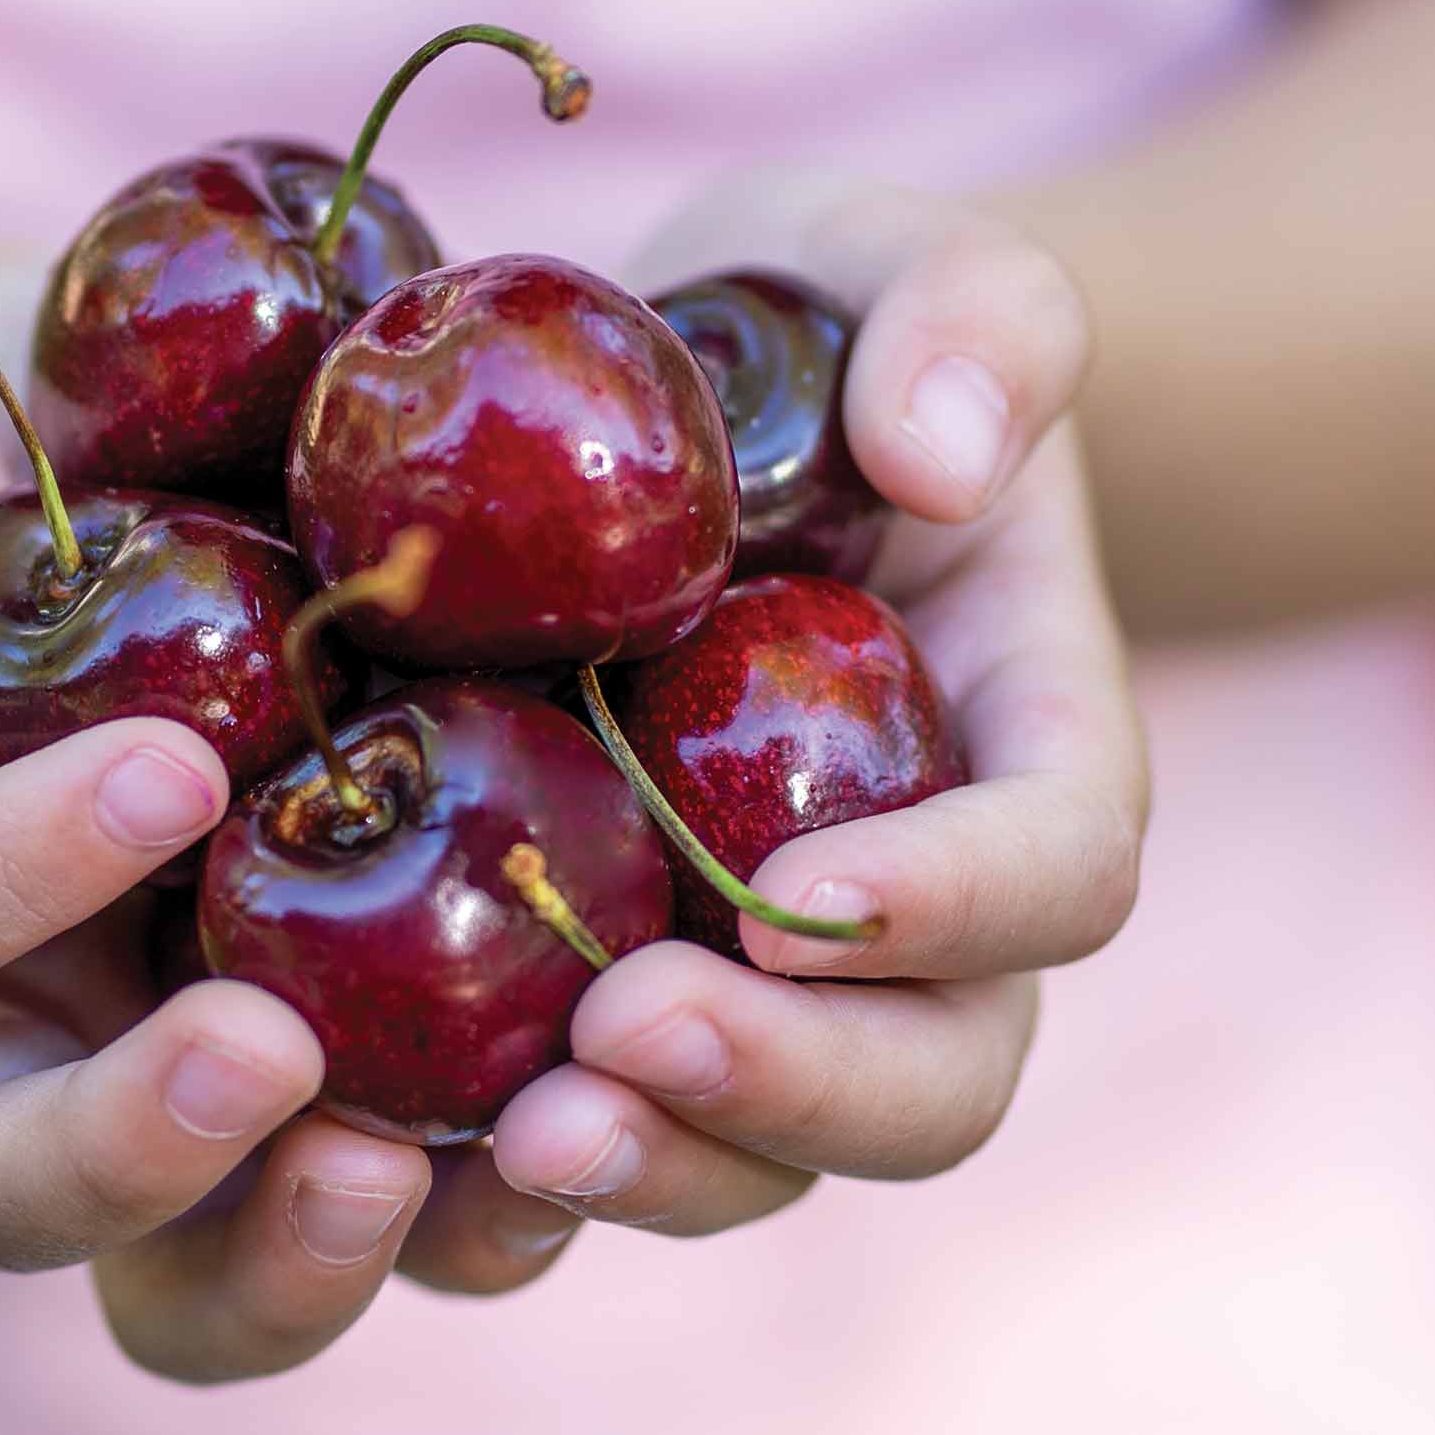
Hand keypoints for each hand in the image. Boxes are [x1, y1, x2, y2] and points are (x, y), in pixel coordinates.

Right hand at [0, 305, 453, 1383]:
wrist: (257, 405)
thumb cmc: (59, 421)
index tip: (173, 763)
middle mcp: (42, 1014)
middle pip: (3, 1190)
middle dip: (122, 1152)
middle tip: (269, 1051)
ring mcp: (217, 1066)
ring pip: (202, 1289)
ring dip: (298, 1260)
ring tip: (423, 1157)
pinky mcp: (392, 1076)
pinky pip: (426, 1220)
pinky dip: (493, 1220)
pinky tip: (576, 1133)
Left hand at [483, 180, 1146, 1237]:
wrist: (674, 412)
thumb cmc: (802, 324)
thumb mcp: (886, 257)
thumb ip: (971, 316)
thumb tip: (945, 461)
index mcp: (1019, 742)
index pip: (1056, 866)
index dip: (957, 905)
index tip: (793, 887)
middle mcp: (914, 904)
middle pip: (928, 1077)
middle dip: (790, 1089)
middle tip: (621, 1040)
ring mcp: (756, 966)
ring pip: (759, 1148)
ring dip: (654, 1166)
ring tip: (505, 1141)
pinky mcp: (605, 980)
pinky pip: (592, 1116)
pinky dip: (502, 1177)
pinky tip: (378, 1143)